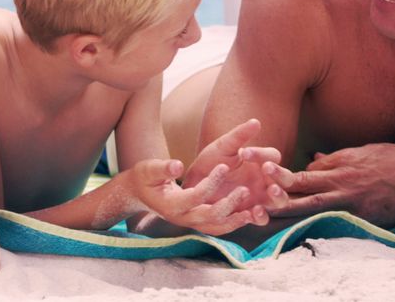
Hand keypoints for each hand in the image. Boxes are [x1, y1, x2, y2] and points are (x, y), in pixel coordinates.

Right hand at [127, 159, 266, 234]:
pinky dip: (233, 223)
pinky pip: (217, 228)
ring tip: (253, 211)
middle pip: (210, 216)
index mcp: (171, 204)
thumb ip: (163, 168)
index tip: (223, 166)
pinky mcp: (197, 222)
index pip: (196, 196)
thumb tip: (178, 165)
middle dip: (229, 204)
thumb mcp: (149, 169)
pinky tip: (248, 215)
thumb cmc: (145, 178)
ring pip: (217, 227)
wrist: (140, 194)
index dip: (211, 183)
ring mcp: (190, 223)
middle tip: (245, 190)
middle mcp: (182, 218)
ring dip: (235, 220)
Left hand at [182, 119, 291, 210]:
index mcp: (260, 162)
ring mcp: (260, 199)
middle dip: (280, 174)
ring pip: (280, 200)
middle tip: (267, 168)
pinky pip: (262, 219)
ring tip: (270, 190)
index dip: (262, 154)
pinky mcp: (249, 214)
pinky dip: (261, 216)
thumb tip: (256, 121)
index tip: (243, 153)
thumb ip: (238, 136)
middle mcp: (265, 181)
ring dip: (279, 195)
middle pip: (286, 179)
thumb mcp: (222, 148)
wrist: (192, 186)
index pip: (273, 156)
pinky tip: (254, 211)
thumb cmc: (210, 164)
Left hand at [271, 143, 394, 226]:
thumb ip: (333, 160)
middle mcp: (341, 182)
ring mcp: (352, 201)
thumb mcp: (360, 152)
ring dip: (288, 211)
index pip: (303, 172)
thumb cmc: (391, 160)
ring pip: (313, 207)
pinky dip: (317, 227)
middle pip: (302, 187)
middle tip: (253, 197)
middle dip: (277, 191)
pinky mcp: (364, 218)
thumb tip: (310, 161)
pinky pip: (336, 223)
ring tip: (265, 215)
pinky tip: (299, 234)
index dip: (280, 175)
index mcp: (339, 163)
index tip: (259, 176)